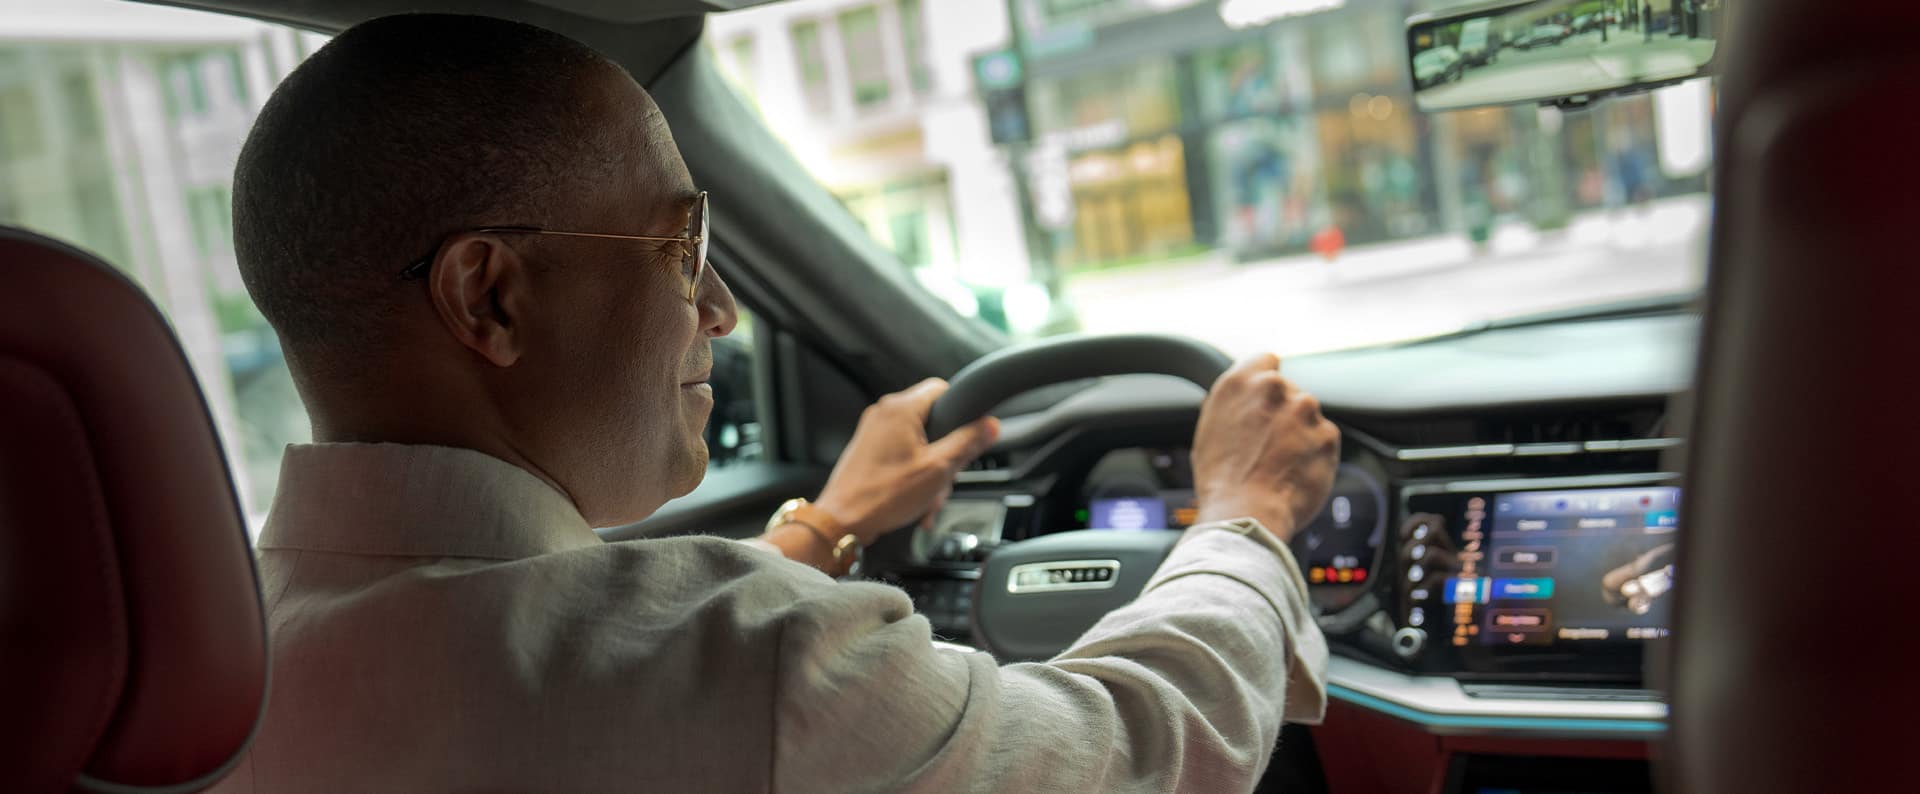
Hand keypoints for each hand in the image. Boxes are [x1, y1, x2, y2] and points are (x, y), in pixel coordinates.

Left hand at [815, 378, 1000, 544]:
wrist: (842, 520)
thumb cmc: (882, 496)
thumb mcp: (938, 469)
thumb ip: (967, 443)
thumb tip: (990, 425)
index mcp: (901, 409)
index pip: (942, 388)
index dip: (960, 409)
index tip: (967, 432)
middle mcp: (884, 413)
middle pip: (931, 418)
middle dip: (945, 450)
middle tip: (945, 475)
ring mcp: (873, 430)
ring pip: (918, 439)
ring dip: (930, 466)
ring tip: (928, 495)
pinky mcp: (868, 447)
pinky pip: (901, 451)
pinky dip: (913, 471)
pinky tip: (916, 497)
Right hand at [1191, 353, 1339, 542]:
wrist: (1245, 513)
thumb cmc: (1221, 480)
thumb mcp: (1210, 430)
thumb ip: (1234, 405)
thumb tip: (1245, 401)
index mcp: (1238, 382)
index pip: (1266, 360)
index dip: (1266, 380)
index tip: (1266, 400)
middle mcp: (1272, 387)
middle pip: (1289, 390)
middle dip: (1284, 412)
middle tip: (1268, 444)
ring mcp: (1303, 409)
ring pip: (1308, 415)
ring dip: (1301, 432)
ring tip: (1280, 463)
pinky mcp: (1327, 434)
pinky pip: (1324, 438)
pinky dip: (1315, 453)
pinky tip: (1295, 472)